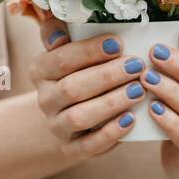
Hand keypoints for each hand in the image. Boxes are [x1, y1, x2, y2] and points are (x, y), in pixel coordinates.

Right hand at [27, 14, 146, 158]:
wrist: (72, 110)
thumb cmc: (80, 70)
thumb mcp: (69, 46)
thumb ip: (62, 30)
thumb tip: (60, 30)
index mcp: (40, 70)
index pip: (61, 59)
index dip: (89, 51)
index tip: (118, 43)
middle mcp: (45, 99)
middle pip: (72, 89)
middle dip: (107, 76)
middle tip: (137, 66)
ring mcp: (56, 126)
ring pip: (79, 117)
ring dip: (111, 103)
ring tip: (138, 91)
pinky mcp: (71, 148)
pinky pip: (88, 146)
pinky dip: (110, 134)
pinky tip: (132, 120)